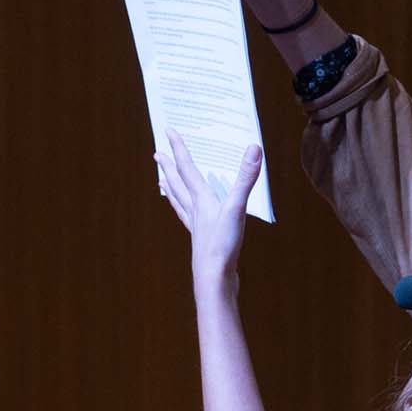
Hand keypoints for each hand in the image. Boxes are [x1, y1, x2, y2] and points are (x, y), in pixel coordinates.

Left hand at [156, 129, 262, 283]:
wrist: (214, 279)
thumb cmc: (222, 246)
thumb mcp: (237, 208)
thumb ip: (245, 179)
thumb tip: (254, 148)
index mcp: (201, 199)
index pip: (187, 167)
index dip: (178, 147)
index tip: (168, 131)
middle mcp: (195, 210)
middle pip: (178, 183)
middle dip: (169, 166)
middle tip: (157, 154)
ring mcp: (197, 226)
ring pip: (180, 202)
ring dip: (171, 188)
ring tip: (162, 181)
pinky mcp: (203, 241)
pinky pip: (189, 220)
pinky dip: (185, 212)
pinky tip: (190, 216)